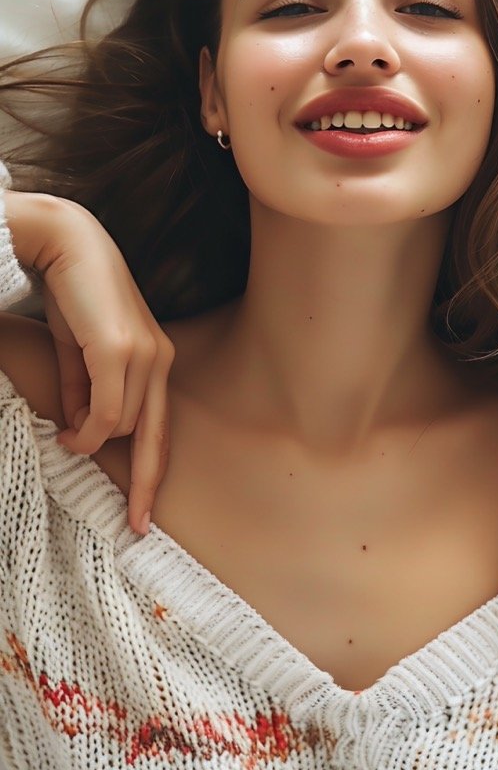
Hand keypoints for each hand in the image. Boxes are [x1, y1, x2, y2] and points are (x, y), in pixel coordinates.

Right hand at [31, 196, 174, 535]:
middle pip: (154, 438)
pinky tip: (68, 434)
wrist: (62, 243)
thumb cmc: (71, 296)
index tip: (143, 517)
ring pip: (123, 427)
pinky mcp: (120, 350)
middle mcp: (159, 358)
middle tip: (132, 526)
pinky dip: (87, 432)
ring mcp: (144, 354)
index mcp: (156, 359)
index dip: (155, 474)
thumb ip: (84, 391)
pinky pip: (107, 413)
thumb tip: (81, 433)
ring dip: (93, 441)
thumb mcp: (79, 353)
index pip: (162, 426)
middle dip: (144, 485)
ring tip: (66, 435)